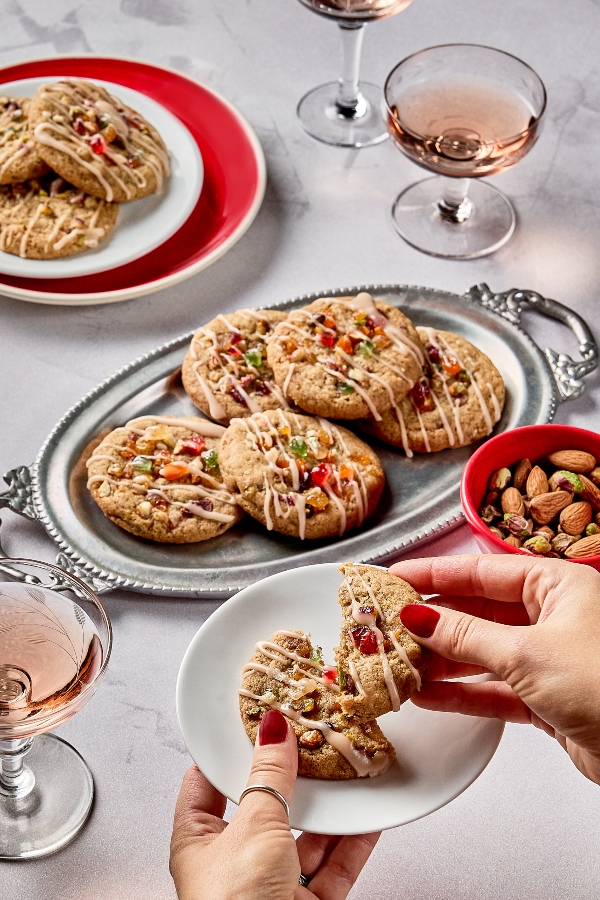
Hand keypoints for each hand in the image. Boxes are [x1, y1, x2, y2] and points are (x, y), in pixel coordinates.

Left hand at [170, 709, 379, 899]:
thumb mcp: (253, 826)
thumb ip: (269, 776)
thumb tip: (272, 730)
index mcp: (197, 840)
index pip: (209, 781)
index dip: (232, 749)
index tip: (256, 719)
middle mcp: (231, 863)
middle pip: (264, 807)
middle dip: (291, 779)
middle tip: (311, 741)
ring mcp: (270, 886)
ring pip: (303, 837)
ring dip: (328, 809)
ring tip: (347, 772)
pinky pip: (331, 867)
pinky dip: (351, 842)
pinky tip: (367, 817)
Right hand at [389, 554, 599, 786]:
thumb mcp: (525, 653)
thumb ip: (465, 636)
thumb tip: (419, 618)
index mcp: (557, 585)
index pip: (483, 571)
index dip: (435, 574)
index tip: (396, 578)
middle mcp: (554, 617)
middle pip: (479, 612)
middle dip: (434, 621)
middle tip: (389, 625)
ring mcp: (549, 658)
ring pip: (483, 652)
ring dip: (442, 661)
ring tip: (401, 663)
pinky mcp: (546, 698)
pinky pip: (493, 689)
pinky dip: (461, 693)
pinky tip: (428, 696)